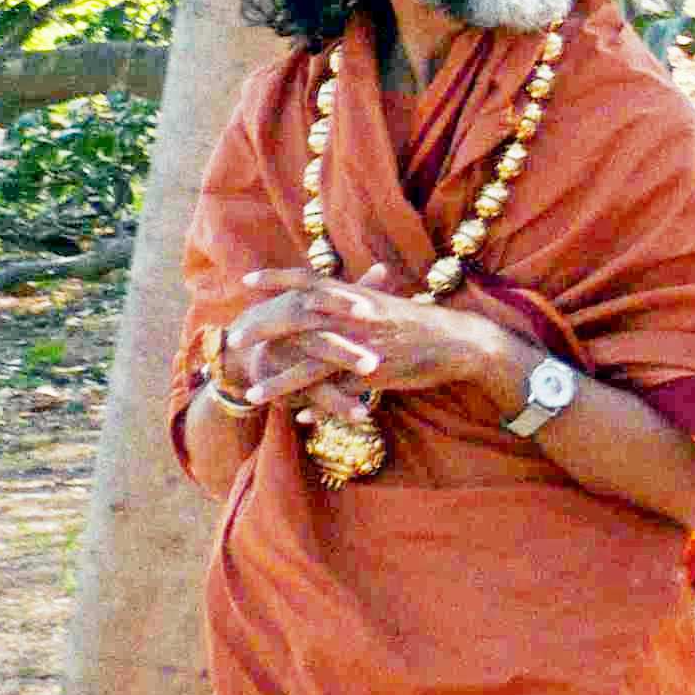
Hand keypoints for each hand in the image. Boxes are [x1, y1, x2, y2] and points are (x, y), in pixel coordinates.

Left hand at [227, 265, 518, 417]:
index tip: (248, 281)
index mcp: (356, 297)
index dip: (277, 279)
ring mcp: (360, 345)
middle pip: (297, 320)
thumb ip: (361, 300)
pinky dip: (317, 405)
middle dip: (263, 329)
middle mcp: (353, 317)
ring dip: (278, 380)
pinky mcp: (372, 373)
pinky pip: (335, 391)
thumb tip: (341, 295)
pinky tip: (298, 416)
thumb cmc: (425, 324)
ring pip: (309, 363)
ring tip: (252, 393)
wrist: (459, 341)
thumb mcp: (389, 305)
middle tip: (235, 338)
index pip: (309, 281)